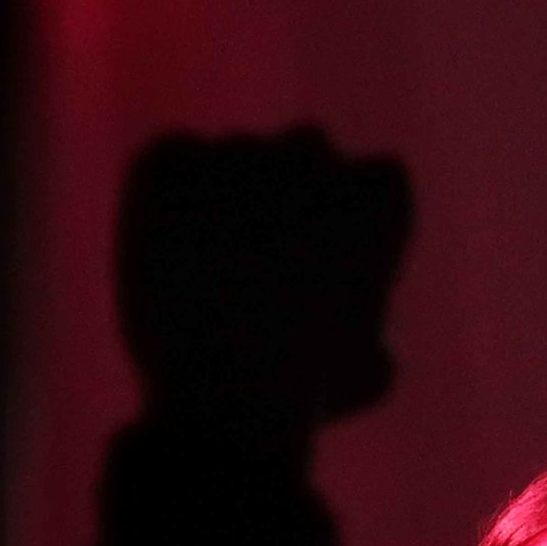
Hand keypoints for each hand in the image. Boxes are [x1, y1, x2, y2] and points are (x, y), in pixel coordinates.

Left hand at [117, 125, 409, 441]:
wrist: (221, 397)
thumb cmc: (307, 397)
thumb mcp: (369, 372)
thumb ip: (373, 329)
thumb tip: (366, 329)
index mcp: (380, 192)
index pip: (377, 181)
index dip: (354, 225)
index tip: (332, 268)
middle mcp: (311, 152)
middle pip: (306, 148)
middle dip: (290, 195)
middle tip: (264, 264)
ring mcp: (235, 150)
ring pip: (234, 161)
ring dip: (227, 203)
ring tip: (211, 281)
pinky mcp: (166, 161)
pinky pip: (172, 160)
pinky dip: (166, 200)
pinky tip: (172, 256)